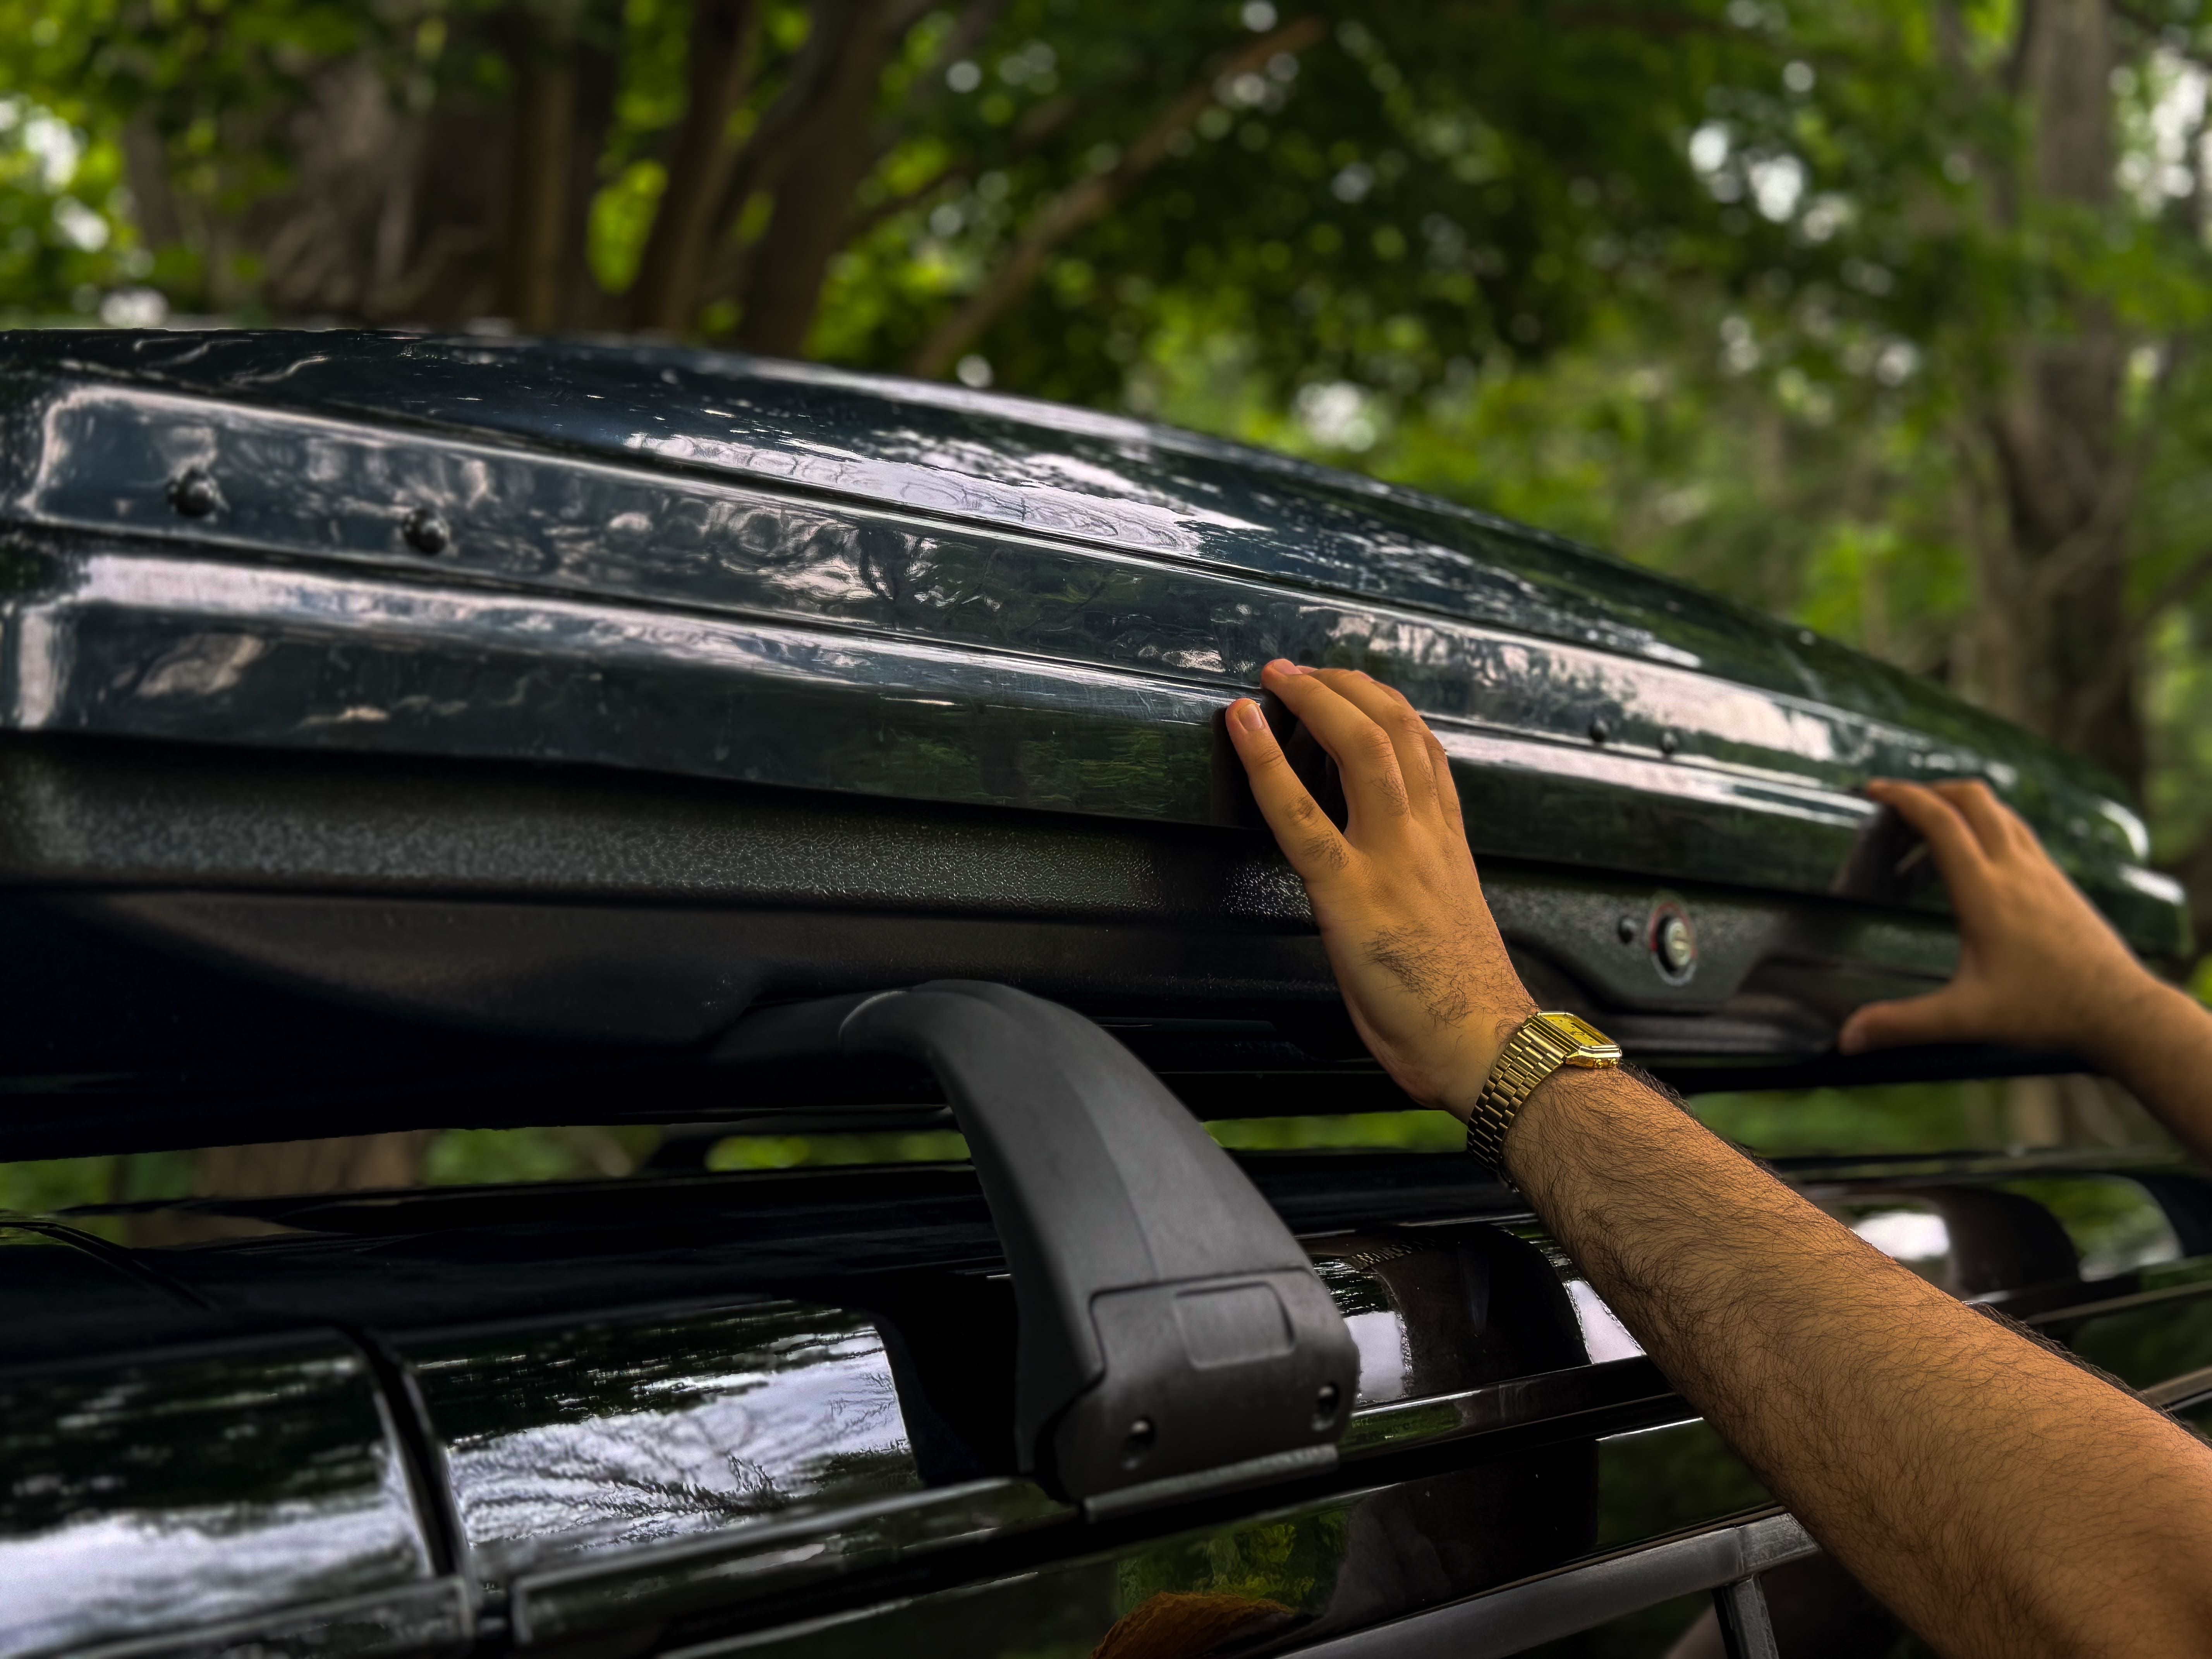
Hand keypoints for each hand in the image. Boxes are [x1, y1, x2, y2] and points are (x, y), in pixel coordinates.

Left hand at [1225, 661, 1534, 1117]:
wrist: (1485, 1048)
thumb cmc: (1464, 1005)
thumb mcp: (1451, 925)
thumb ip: (1426, 888)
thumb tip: (1400, 885)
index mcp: (1449, 846)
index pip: (1427, 751)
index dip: (1387, 708)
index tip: (1355, 688)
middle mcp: (1426, 838)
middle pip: (1396, 730)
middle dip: (1345, 686)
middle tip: (1300, 669)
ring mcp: (1391, 859)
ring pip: (1362, 748)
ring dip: (1314, 700)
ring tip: (1275, 678)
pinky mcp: (1351, 893)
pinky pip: (1301, 814)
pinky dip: (1266, 762)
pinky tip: (1242, 727)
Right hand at [1838, 779, 2162, 1062]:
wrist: (2121, 1011)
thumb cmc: (2045, 1010)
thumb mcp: (1966, 1017)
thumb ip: (1903, 1023)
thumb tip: (1846, 1038)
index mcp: (1986, 892)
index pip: (1941, 822)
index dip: (1903, 797)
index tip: (1873, 790)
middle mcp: (2017, 870)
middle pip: (1973, 799)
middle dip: (1931, 791)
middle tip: (1897, 808)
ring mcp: (2043, 872)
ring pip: (2000, 813)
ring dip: (1961, 809)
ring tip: (1928, 838)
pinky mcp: (2060, 882)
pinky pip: (2019, 835)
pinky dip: (1989, 829)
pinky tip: (1976, 865)